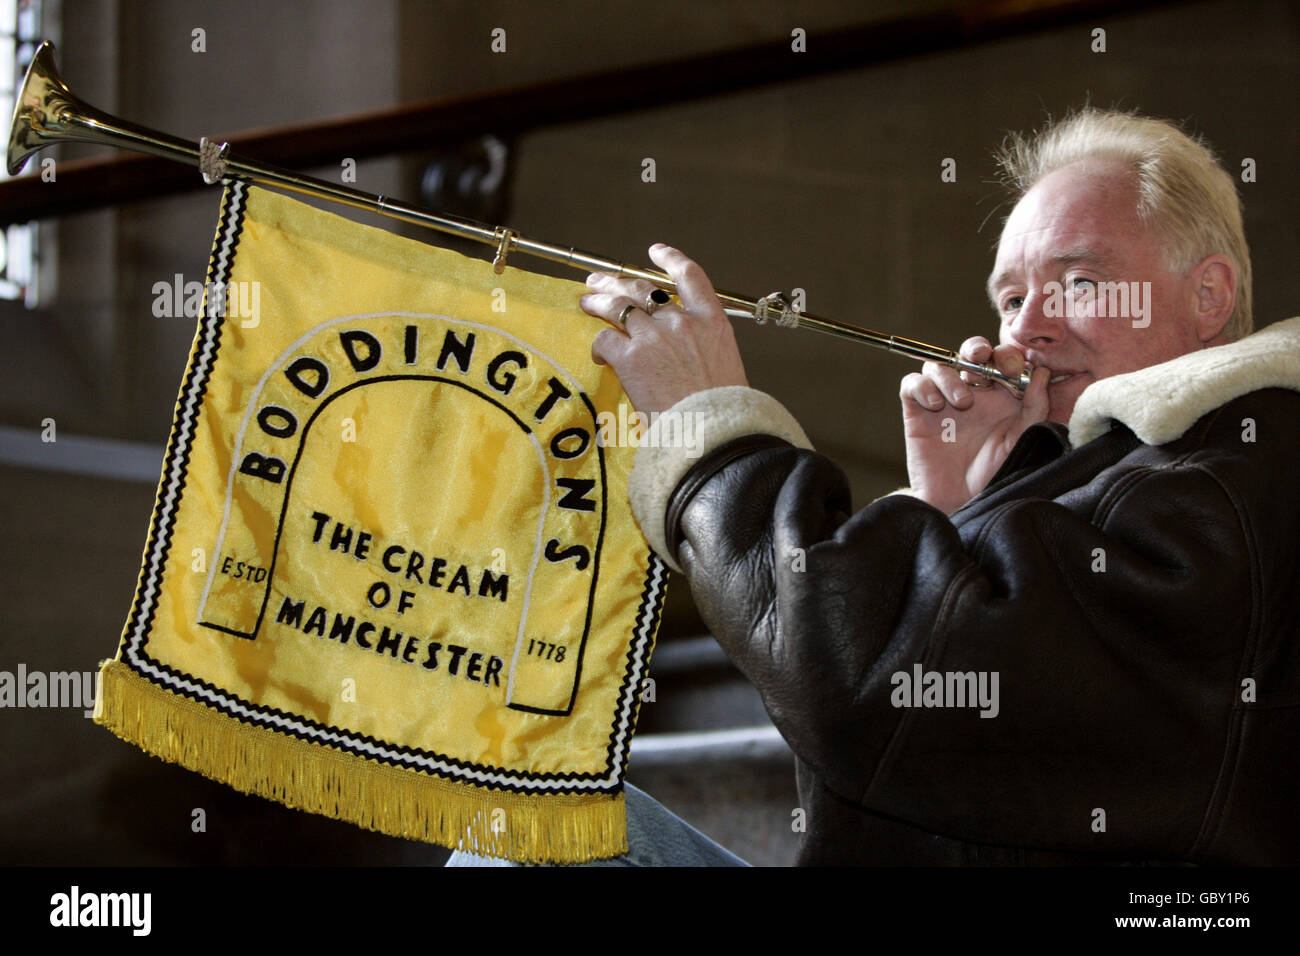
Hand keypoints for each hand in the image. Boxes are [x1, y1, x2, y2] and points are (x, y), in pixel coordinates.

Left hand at [583, 244, 747, 413]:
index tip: (657, 252)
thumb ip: (702, 349)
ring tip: (586, 301)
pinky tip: (598, 352)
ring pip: (617, 307)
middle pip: (643, 288)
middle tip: (601, 281)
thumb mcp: (725, 367)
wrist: (713, 432)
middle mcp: (681, 322)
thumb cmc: (723, 411)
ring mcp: (654, 337)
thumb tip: (684, 354)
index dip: (671, 259)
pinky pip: (605, 339)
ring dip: (598, 301)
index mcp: (711, 322)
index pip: (690, 276)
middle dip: (618, 281)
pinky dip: (599, 344)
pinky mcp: (630, 358)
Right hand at [899, 337, 1049, 513]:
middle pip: (969, 351)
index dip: (1007, 356)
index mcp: (999, 396)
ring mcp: (942, 400)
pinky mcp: (917, 411)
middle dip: (975, 348)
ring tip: (961, 402)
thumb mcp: (1021, 439)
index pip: (1002, 359)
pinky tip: (935, 406)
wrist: (960, 501)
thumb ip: (1035, 406)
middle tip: (980, 361)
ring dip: (950, 376)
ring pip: (939, 364)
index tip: (1013, 370)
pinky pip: (912, 383)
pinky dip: (922, 387)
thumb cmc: (993, 474)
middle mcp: (971, 392)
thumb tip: (1041, 372)